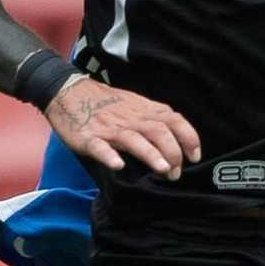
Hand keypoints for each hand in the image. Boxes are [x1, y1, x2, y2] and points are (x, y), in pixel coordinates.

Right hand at [46, 72, 200, 176]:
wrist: (70, 92)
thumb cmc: (106, 103)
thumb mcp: (136, 106)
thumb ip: (155, 120)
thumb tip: (178, 141)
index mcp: (144, 111)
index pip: (174, 121)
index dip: (189, 138)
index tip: (195, 157)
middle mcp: (131, 118)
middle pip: (159, 132)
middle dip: (173, 152)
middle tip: (175, 173)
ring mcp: (109, 128)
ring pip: (134, 139)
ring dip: (151, 154)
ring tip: (163, 169)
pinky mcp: (88, 137)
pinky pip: (100, 147)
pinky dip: (109, 156)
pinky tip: (117, 165)